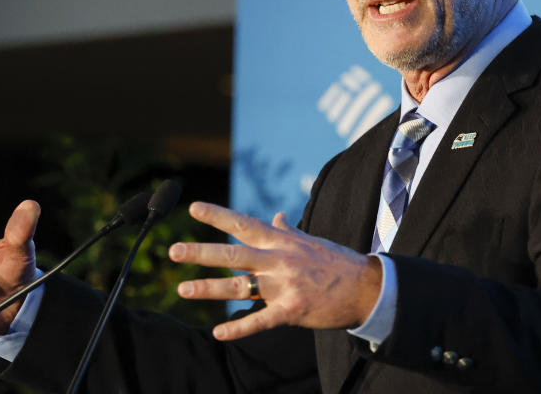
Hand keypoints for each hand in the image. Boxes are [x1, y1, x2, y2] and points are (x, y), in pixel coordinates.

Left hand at [168, 202, 381, 340]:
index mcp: (281, 242)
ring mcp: (284, 286)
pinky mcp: (292, 310)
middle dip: (201, 253)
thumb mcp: (310, 240)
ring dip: (209, 289)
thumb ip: (287, 231)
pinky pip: (261, 321)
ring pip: (240, 287)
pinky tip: (218, 332)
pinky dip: (239, 328)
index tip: (193, 207)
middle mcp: (278, 260)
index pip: (243, 224)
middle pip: (232, 255)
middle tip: (173, 252)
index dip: (217, 215)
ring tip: (183, 290)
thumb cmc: (335, 262)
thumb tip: (277, 216)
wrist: (366, 286)